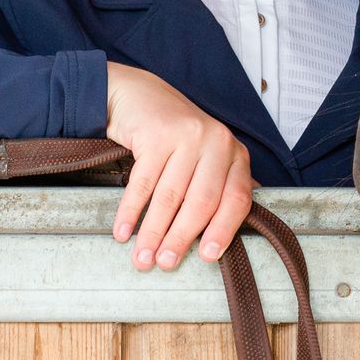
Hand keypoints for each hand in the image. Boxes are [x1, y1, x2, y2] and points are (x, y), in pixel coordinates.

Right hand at [104, 62, 253, 270]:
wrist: (140, 96)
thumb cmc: (177, 135)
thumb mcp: (207, 155)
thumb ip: (220, 186)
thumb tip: (228, 231)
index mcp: (234, 153)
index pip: (236, 198)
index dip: (222, 230)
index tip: (206, 256)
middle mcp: (216, 142)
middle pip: (201, 202)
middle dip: (180, 238)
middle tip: (165, 263)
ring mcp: (186, 136)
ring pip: (169, 196)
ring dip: (153, 232)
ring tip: (142, 257)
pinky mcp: (156, 134)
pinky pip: (142, 183)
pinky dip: (130, 212)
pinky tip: (123, 231)